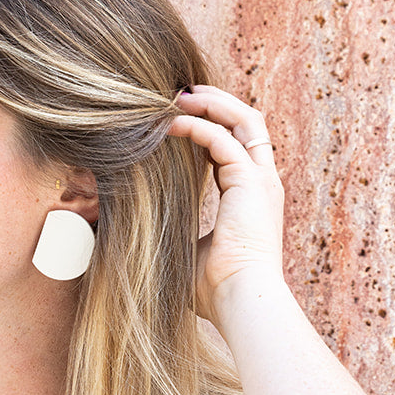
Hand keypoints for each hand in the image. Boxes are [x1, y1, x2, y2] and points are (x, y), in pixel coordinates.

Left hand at [168, 85, 286, 330]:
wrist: (240, 300)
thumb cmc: (214, 289)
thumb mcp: (187, 249)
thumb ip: (173, 231)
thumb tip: (133, 233)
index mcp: (251, 198)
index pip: (237, 147)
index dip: (212, 125)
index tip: (179, 116)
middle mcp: (262, 184)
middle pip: (249, 122)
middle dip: (217, 101)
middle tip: (181, 93)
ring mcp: (261, 181)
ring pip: (245, 120)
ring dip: (211, 103)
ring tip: (177, 96)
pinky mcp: (251, 184)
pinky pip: (223, 140)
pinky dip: (196, 127)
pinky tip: (169, 125)